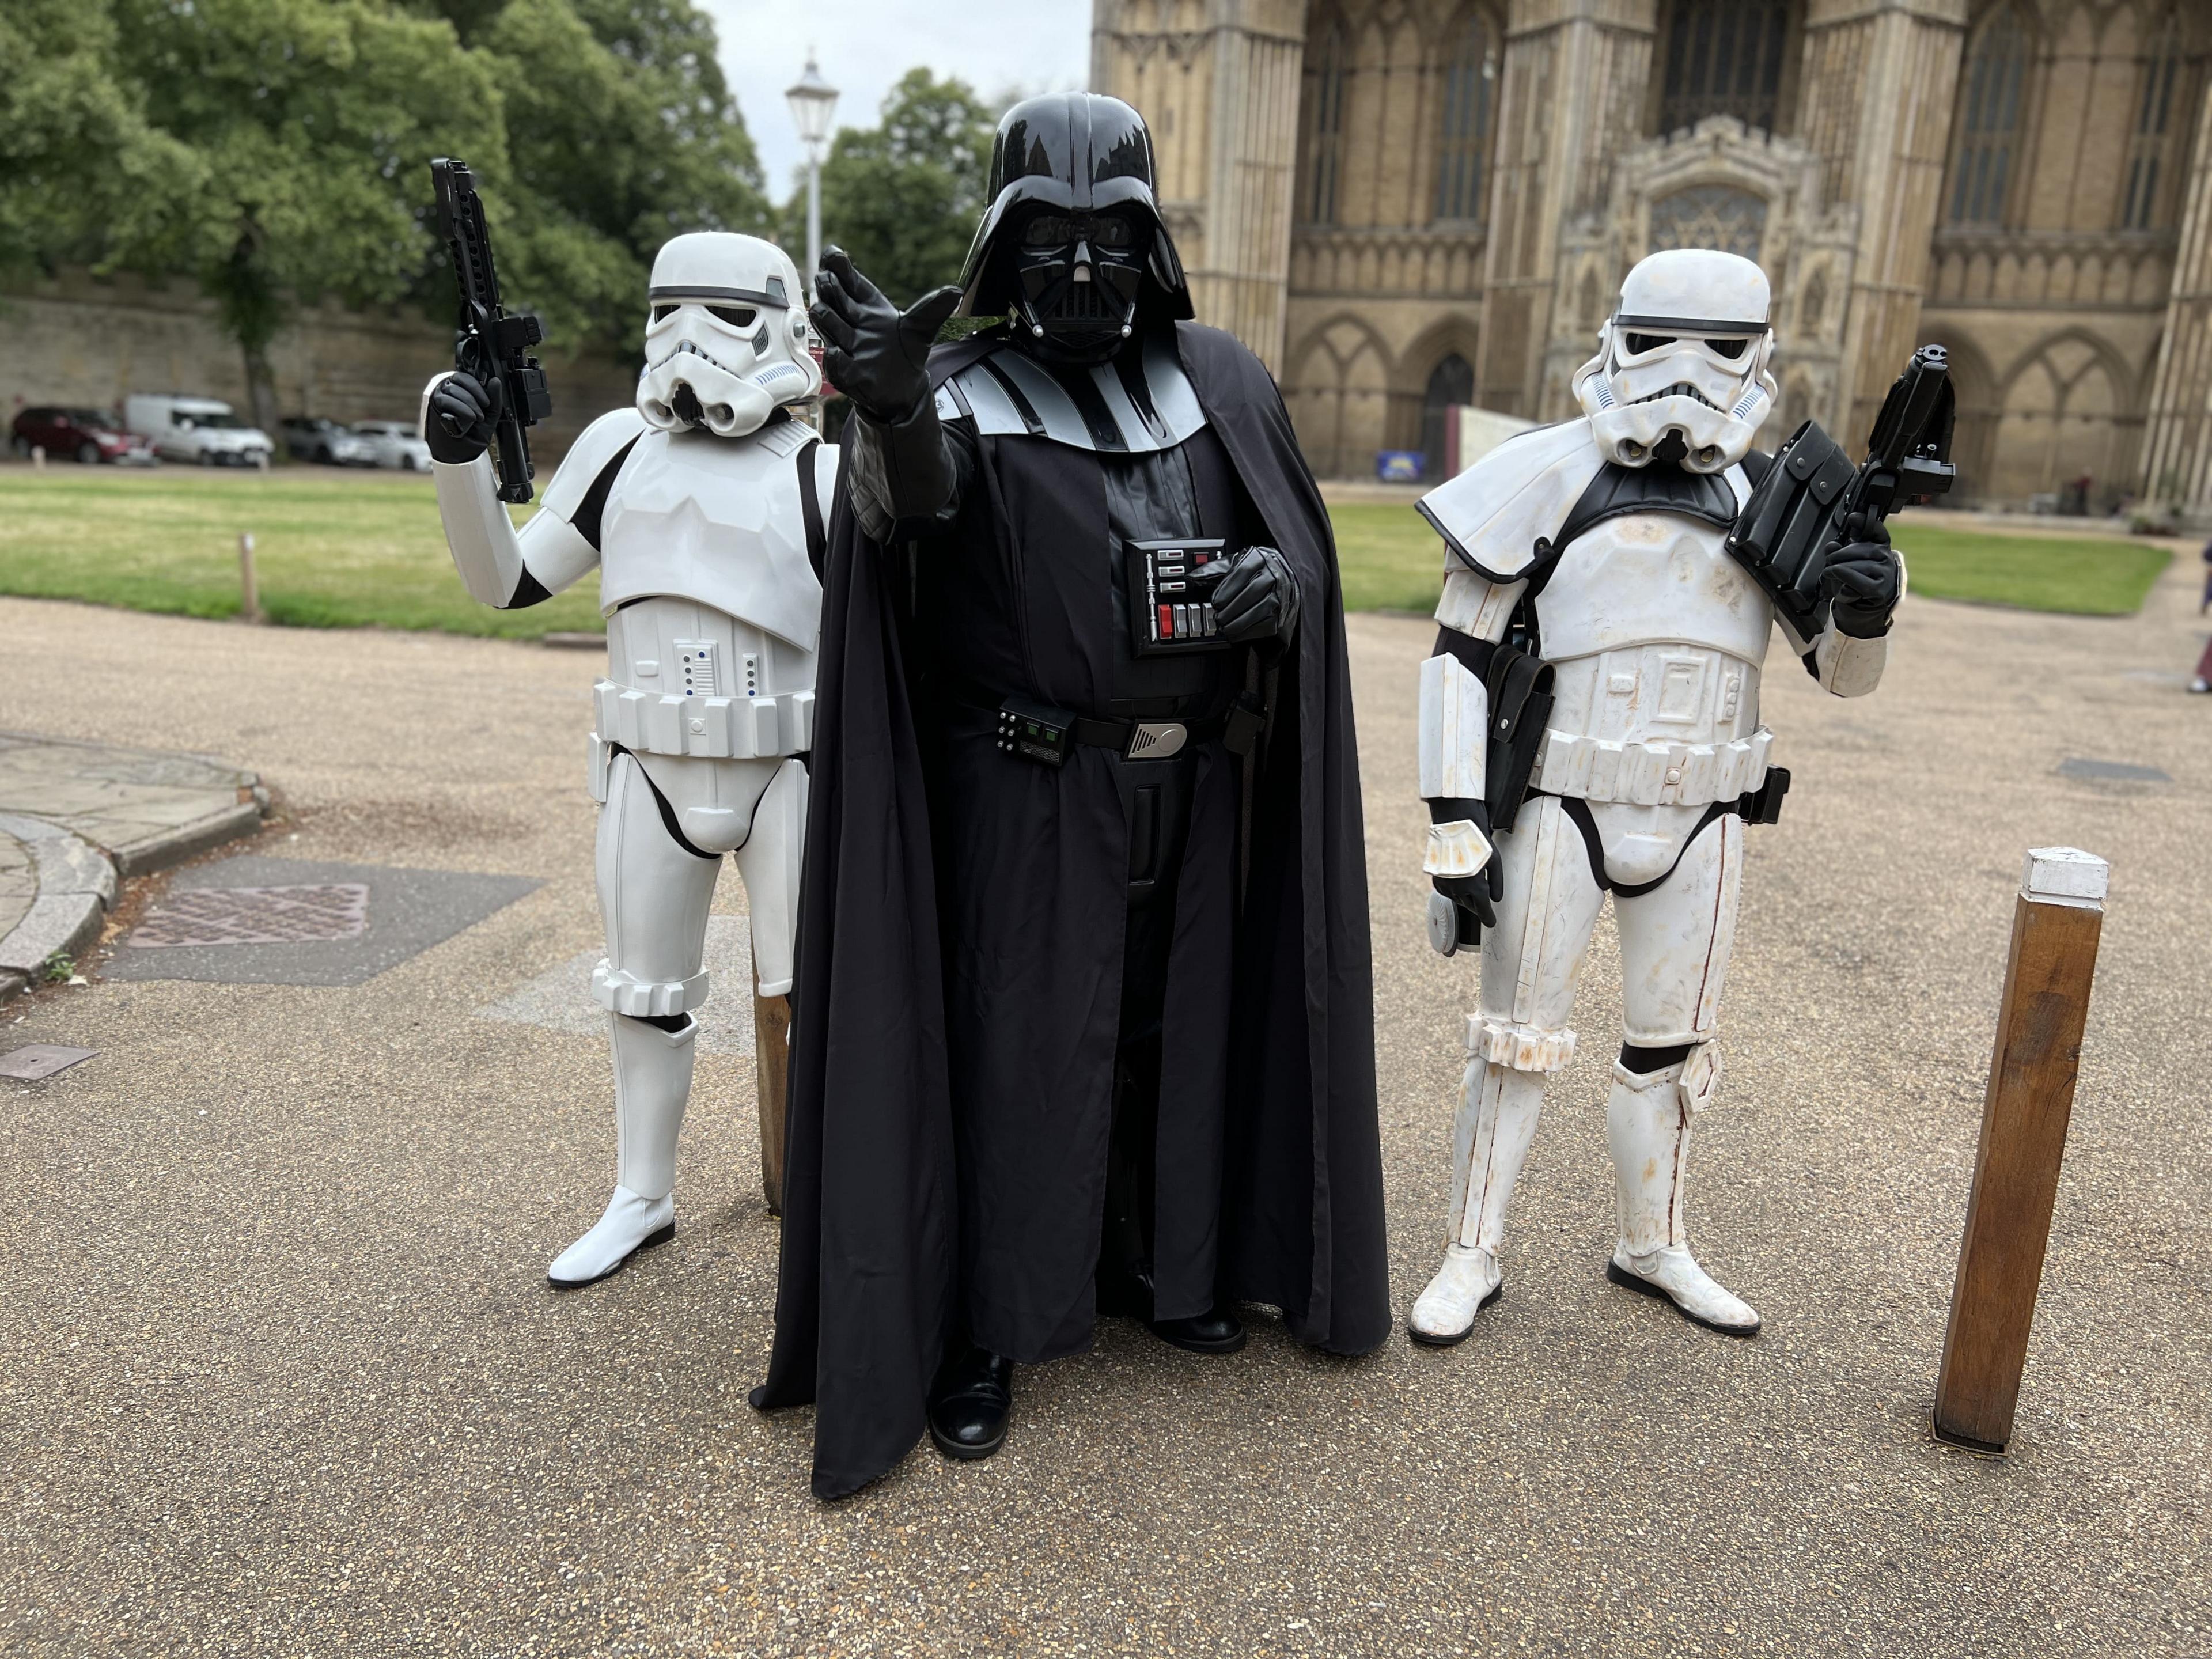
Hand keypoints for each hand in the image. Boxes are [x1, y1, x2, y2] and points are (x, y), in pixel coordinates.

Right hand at [426, 370, 502, 465]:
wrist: (464, 452)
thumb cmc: (474, 433)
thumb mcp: (490, 414)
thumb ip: (495, 397)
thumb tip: (495, 380)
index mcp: (461, 388)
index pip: (466, 377)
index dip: (477, 387)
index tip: (486, 402)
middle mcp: (448, 389)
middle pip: (458, 380)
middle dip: (473, 397)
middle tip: (481, 413)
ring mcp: (439, 396)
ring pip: (453, 390)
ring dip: (468, 404)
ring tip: (476, 418)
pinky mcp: (433, 406)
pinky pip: (445, 400)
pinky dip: (460, 408)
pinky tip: (468, 418)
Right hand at [810, 248, 960, 424]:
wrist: (902, 389)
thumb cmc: (904, 352)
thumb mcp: (921, 328)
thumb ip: (932, 308)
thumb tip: (956, 292)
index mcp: (866, 305)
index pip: (846, 278)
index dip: (837, 265)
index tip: (833, 256)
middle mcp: (851, 322)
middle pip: (830, 295)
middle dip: (829, 286)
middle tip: (828, 279)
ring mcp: (846, 346)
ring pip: (825, 321)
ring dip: (827, 314)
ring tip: (826, 309)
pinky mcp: (846, 373)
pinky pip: (834, 361)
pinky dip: (835, 356)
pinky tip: (837, 351)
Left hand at [1212, 546, 1300, 646]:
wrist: (1283, 579)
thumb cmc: (1254, 571)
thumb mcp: (1234, 564)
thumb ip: (1213, 569)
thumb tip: (1191, 577)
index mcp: (1259, 559)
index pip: (1242, 571)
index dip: (1227, 589)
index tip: (1215, 601)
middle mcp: (1273, 574)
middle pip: (1251, 593)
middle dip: (1231, 609)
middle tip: (1218, 617)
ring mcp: (1281, 594)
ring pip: (1260, 610)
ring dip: (1239, 622)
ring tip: (1225, 628)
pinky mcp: (1283, 612)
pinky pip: (1266, 624)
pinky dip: (1249, 632)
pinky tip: (1237, 633)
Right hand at [1429, 799, 1498, 944]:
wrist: (1454, 826)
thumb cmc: (1478, 840)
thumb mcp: (1495, 860)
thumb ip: (1497, 883)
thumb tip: (1496, 899)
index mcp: (1476, 886)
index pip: (1483, 909)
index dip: (1488, 918)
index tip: (1491, 923)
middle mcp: (1459, 889)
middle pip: (1471, 905)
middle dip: (1479, 906)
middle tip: (1485, 906)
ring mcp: (1446, 884)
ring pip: (1459, 899)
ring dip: (1467, 898)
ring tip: (1473, 889)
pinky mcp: (1437, 878)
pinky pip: (1447, 892)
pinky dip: (1454, 891)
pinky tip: (1460, 883)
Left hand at [1821, 510, 1901, 637]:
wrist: (1863, 604)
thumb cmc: (1854, 579)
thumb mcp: (1845, 562)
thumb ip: (1838, 551)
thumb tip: (1831, 546)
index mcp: (1880, 546)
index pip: (1877, 531)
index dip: (1866, 523)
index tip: (1853, 518)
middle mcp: (1886, 558)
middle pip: (1863, 549)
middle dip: (1841, 554)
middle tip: (1829, 561)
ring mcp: (1885, 574)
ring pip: (1860, 565)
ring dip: (1839, 568)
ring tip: (1829, 572)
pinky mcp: (1880, 589)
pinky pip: (1859, 580)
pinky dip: (1845, 578)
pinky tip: (1836, 577)